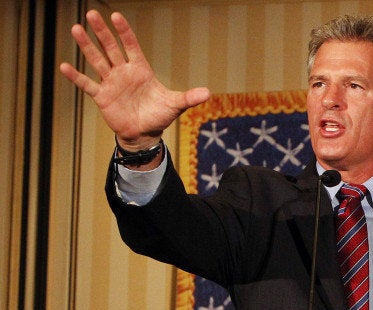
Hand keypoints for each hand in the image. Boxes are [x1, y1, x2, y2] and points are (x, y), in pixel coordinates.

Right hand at [59, 10, 209, 149]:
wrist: (144, 133)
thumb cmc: (159, 116)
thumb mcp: (176, 105)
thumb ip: (189, 97)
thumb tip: (208, 93)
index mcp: (140, 70)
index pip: (131, 46)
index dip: (124, 32)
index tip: (116, 16)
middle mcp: (124, 73)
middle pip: (111, 48)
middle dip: (102, 32)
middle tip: (91, 14)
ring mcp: (111, 83)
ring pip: (97, 61)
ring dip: (87, 46)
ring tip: (76, 29)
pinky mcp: (102, 97)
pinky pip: (87, 85)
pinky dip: (76, 77)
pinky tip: (64, 66)